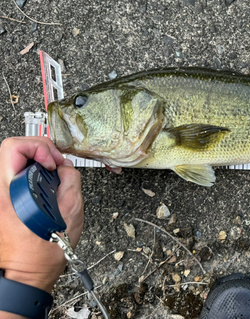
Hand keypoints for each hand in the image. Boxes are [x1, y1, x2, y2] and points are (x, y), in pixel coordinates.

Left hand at [0, 137, 83, 292]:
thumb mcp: (72, 208)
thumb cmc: (47, 248)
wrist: (30, 272)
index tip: (54, 162)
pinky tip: (43, 187)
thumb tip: (65, 167)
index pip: (15, 147)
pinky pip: (13, 177)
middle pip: (10, 150)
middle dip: (37, 150)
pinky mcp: (1, 203)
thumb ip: (70, 178)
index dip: (41, 148)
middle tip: (54, 163)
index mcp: (11, 192)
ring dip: (33, 162)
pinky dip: (30, 175)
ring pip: (11, 163)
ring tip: (50, 175)